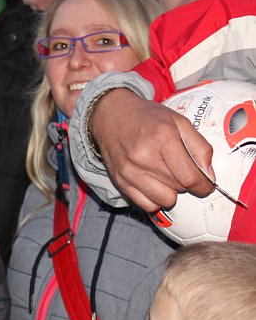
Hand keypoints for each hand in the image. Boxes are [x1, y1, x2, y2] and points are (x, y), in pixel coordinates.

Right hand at [89, 88, 214, 211]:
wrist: (110, 115)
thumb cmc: (146, 117)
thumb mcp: (179, 121)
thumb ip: (200, 147)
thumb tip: (209, 175)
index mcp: (163, 138)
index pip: (191, 178)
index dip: (204, 185)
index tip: (205, 184)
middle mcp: (144, 157)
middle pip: (179, 188)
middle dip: (185, 182)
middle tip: (179, 169)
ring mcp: (129, 171)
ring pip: (164, 200)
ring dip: (170, 192)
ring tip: (165, 176)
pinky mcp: (119, 180)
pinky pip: (146, 205)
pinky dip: (154, 198)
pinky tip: (152, 183)